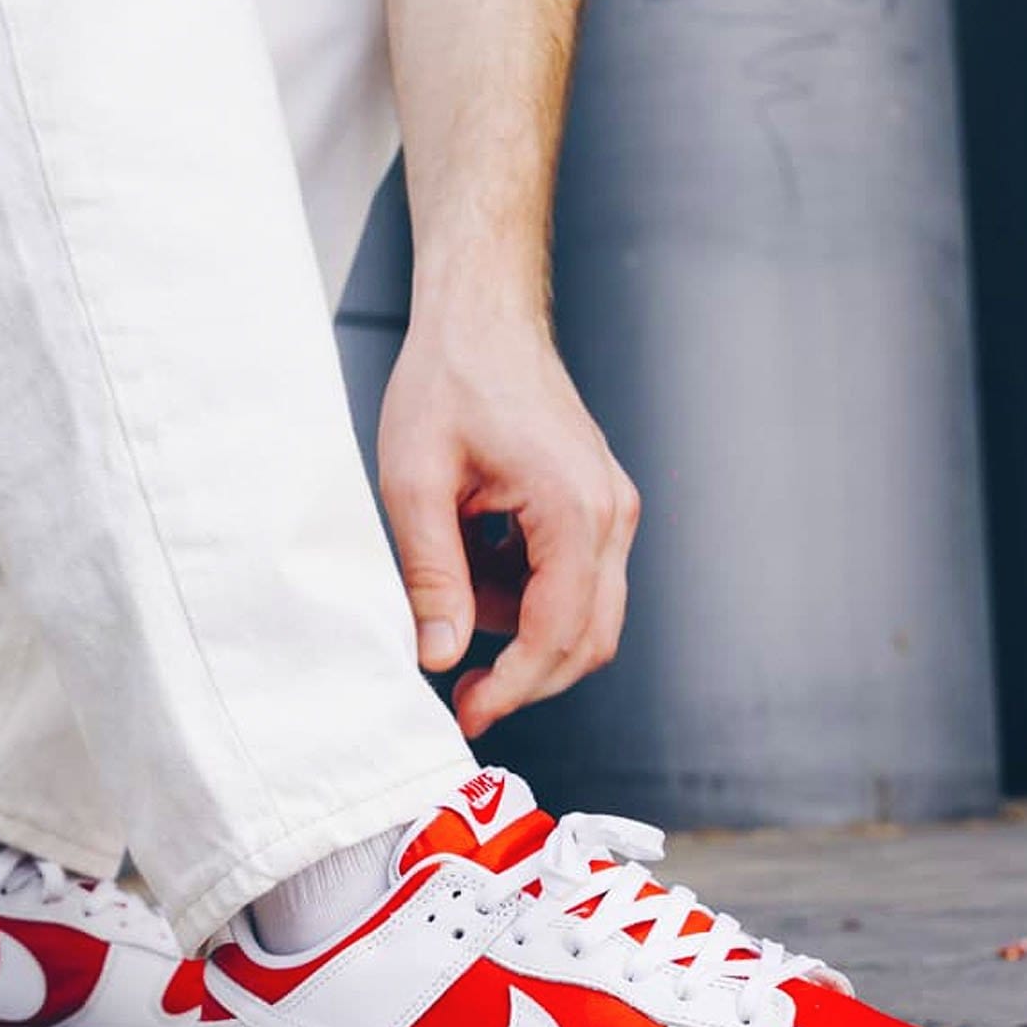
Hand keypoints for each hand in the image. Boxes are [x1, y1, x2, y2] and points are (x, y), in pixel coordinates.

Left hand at [377, 306, 639, 739]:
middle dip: (526, 676)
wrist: (482, 314)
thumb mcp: (415, 483)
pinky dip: (524, 593)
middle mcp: (611, 513)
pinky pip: (573, 580)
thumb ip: (433, 578)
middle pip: (590, 640)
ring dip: (518, 626)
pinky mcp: (597, 506)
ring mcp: (611, 508)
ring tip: (452, 576)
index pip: (559, 632)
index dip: (514, 687)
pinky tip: (474, 555)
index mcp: (574, 507)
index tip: (469, 712)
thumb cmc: (449, 379)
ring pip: (584, 615)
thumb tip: (442, 657)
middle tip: (463, 692)